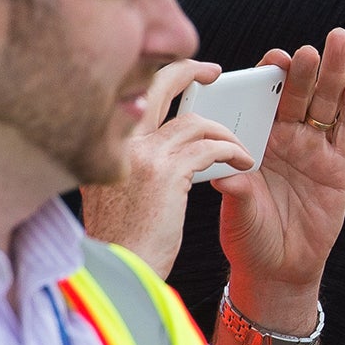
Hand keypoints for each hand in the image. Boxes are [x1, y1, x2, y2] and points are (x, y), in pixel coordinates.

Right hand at [81, 60, 252, 278]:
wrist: (115, 273)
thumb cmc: (119, 241)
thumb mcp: (111, 194)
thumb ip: (126, 165)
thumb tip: (152, 149)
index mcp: (99, 146)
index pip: (131, 98)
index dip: (159, 84)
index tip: (181, 81)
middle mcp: (114, 142)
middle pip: (154, 86)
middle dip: (187, 71)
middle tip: (213, 71)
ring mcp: (138, 154)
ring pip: (193, 120)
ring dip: (224, 131)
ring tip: (241, 147)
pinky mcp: (165, 172)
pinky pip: (210, 146)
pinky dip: (232, 151)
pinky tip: (244, 163)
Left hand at [216, 29, 344, 330]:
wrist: (278, 269)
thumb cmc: (248, 236)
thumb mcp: (236, 213)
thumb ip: (235, 190)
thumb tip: (224, 173)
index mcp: (257, 140)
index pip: (264, 100)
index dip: (270, 78)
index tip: (272, 59)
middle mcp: (287, 139)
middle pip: (299, 95)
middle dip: (304, 68)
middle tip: (308, 47)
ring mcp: (316, 150)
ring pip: (327, 104)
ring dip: (333, 73)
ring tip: (338, 42)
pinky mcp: (340, 167)